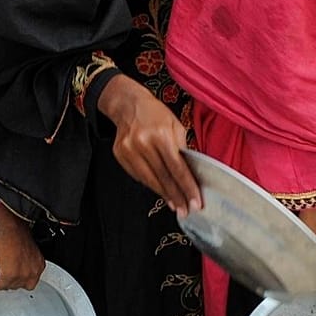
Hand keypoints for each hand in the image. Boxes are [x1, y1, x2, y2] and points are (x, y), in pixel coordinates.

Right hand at [0, 204, 44, 291]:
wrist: (11, 227)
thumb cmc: (19, 232)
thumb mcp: (29, 250)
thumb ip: (27, 262)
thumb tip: (19, 266)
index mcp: (39, 265)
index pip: (31, 281)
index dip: (20, 280)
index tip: (14, 279)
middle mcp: (33, 272)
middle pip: (20, 286)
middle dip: (12, 283)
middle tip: (4, 279)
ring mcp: (22, 275)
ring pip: (10, 286)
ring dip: (3, 284)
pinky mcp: (9, 276)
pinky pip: (0, 285)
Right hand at [97, 77, 201, 212]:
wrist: (128, 104)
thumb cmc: (155, 114)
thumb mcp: (175, 125)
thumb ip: (183, 149)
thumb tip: (191, 174)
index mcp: (161, 134)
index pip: (177, 167)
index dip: (187, 187)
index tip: (195, 203)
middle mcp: (143, 142)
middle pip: (164, 177)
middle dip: (177, 196)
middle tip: (186, 211)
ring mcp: (129, 150)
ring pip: (150, 180)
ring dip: (164, 195)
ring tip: (176, 204)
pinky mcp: (120, 155)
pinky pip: (138, 176)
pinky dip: (151, 184)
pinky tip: (161, 190)